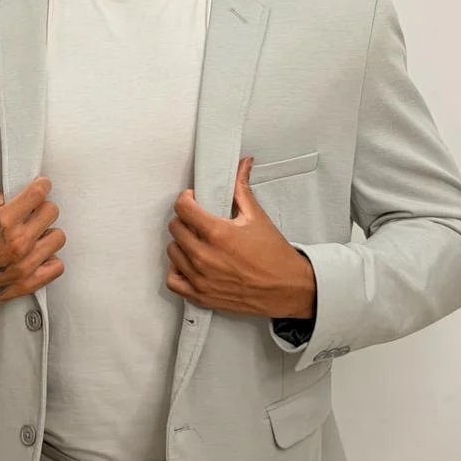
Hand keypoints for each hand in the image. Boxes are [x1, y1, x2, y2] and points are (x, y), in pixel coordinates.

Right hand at [0, 178, 65, 312]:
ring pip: (58, 238)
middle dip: (42, 208)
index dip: (41, 186)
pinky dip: (49, 259)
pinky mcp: (28, 284)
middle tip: (34, 212)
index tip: (42, 186)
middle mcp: (18, 243)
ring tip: (34, 236)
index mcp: (4, 222)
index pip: (38, 194)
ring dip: (47, 234)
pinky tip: (37, 255)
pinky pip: (57, 266)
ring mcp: (25, 265)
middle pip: (51, 212)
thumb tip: (17, 195)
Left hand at [165, 157, 315, 317]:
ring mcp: (201, 278)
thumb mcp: (257, 217)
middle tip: (197, 220)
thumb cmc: (274, 256)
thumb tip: (242, 165)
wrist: (287, 288)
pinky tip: (189, 264)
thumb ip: (242, 188)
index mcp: (219, 234)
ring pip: (172, 251)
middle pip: (175, 228)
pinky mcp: (202, 296)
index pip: (183, 208)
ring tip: (196, 241)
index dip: (186, 199)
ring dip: (181, 243)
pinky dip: (177, 271)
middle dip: (184, 219)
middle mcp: (206, 256)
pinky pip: (173, 280)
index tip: (193, 199)